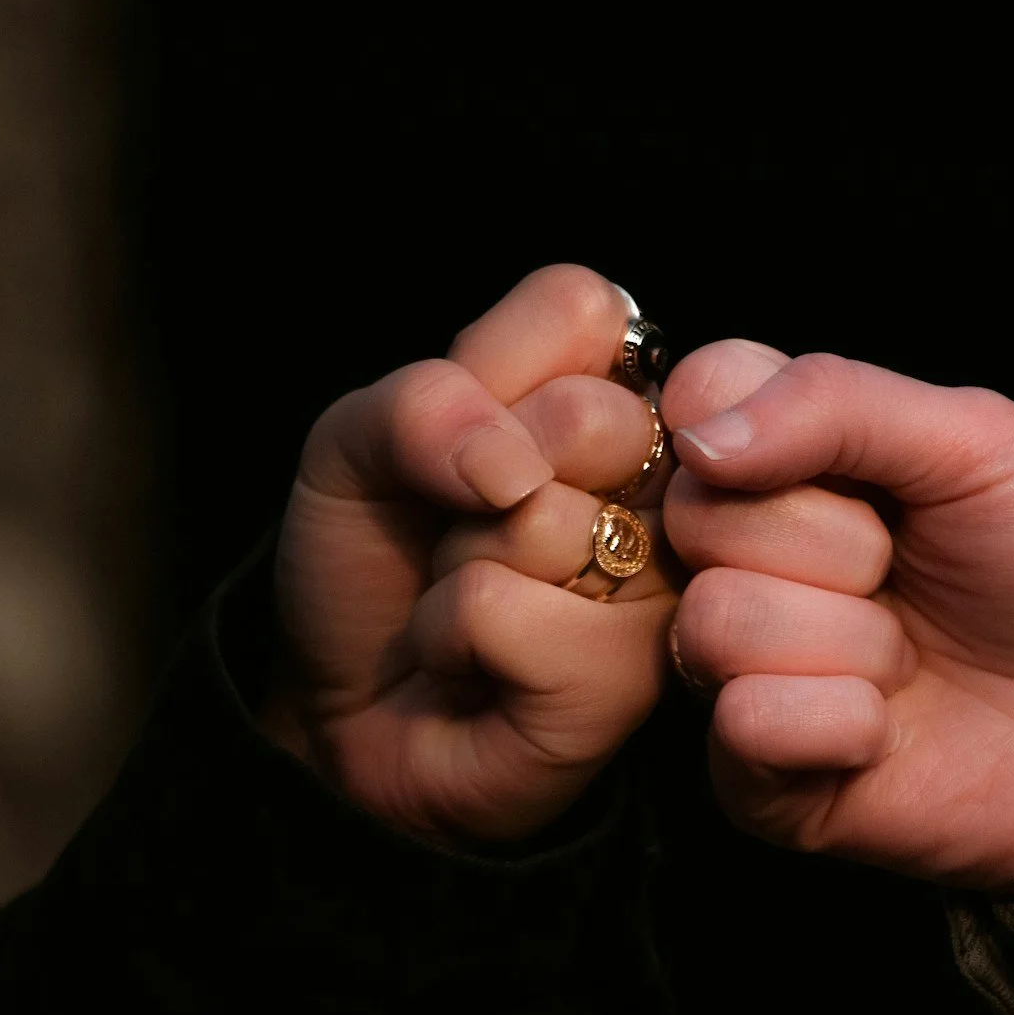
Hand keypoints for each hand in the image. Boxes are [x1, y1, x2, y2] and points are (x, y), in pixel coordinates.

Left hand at [268, 266, 674, 846]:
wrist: (340, 706)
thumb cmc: (374, 564)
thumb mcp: (354, 445)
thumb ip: (421, 404)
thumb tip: (509, 464)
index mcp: (622, 398)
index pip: (586, 308)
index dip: (486, 372)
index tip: (468, 441)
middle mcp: (672, 486)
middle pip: (587, 416)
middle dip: (474, 475)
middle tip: (468, 527)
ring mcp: (667, 587)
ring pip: (542, 520)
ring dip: (459, 564)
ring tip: (470, 600)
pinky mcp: (634, 679)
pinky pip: (507, 613)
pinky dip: (450, 635)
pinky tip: (475, 665)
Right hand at [661, 342, 1013, 907]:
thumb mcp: (982, 445)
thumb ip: (836, 402)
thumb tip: (703, 433)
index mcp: (794, 463)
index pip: (695, 401)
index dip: (759, 425)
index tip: (860, 467)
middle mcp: (755, 563)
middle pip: (697, 515)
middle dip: (835, 542)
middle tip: (909, 569)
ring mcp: (752, 673)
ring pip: (717, 623)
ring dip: (848, 641)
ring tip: (913, 657)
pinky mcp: (765, 784)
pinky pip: (743, 726)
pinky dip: (837, 723)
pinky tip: (891, 731)